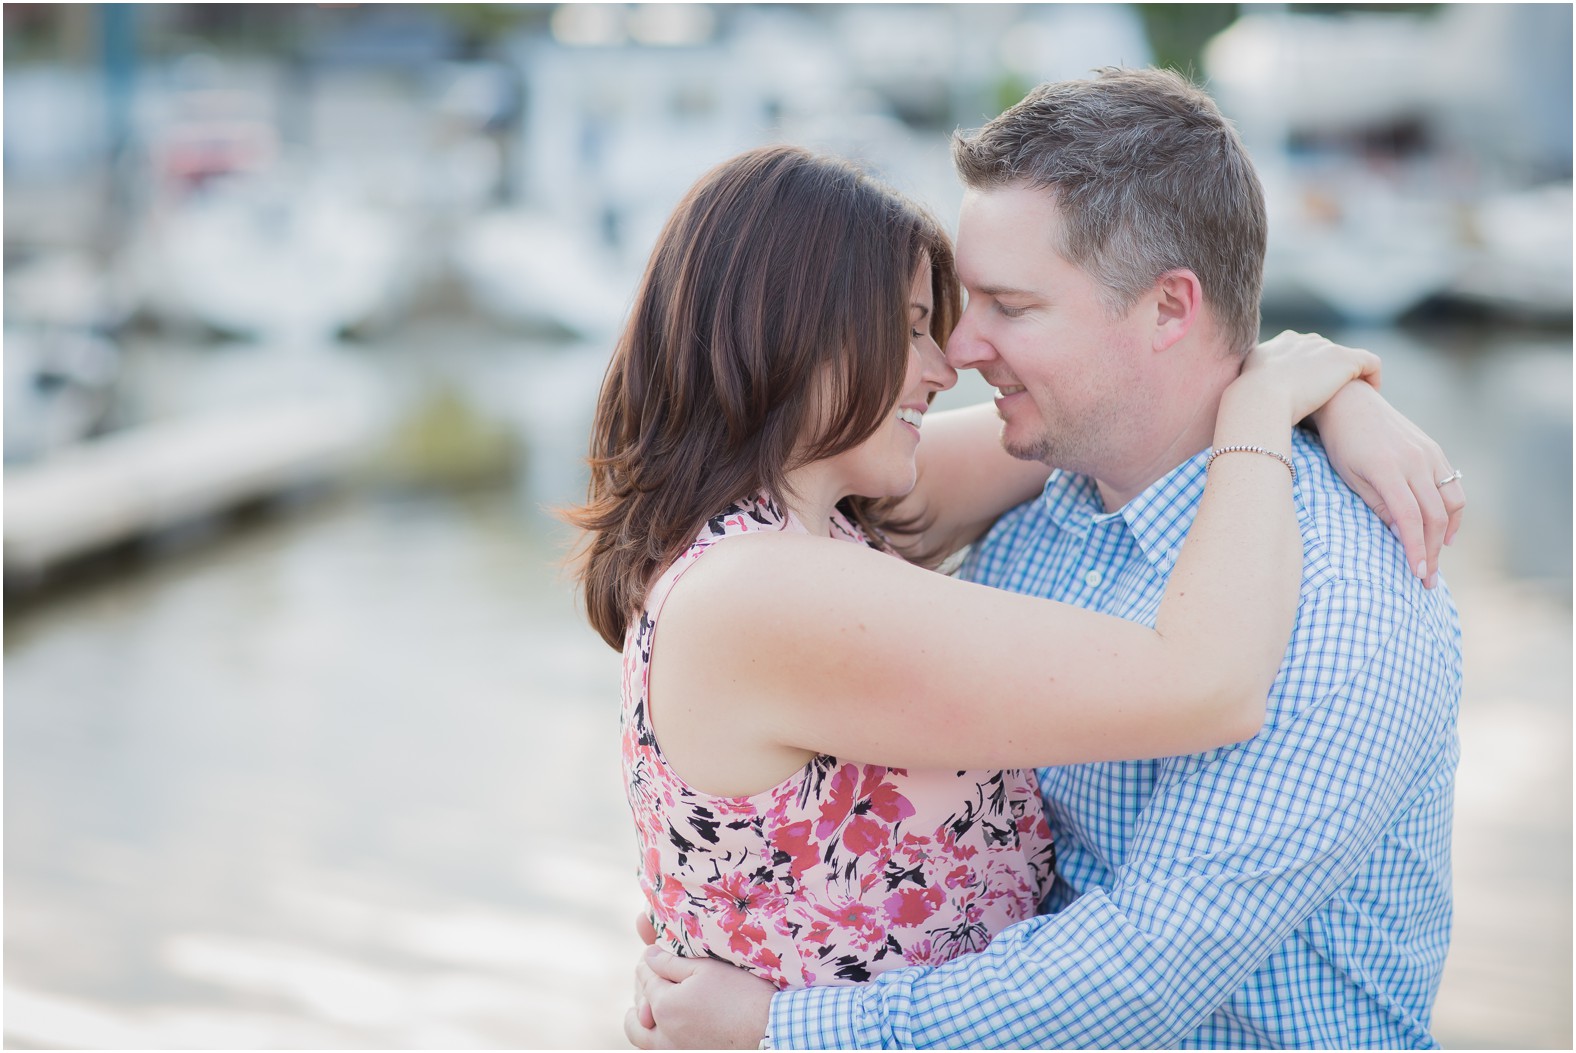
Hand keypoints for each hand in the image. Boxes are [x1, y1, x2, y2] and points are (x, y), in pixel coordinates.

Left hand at [625, 946, 774, 1049]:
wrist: (769, 1030)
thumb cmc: (741, 995)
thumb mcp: (707, 968)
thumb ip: (671, 962)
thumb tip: (648, 956)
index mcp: (664, 1006)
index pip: (644, 976)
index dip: (650, 959)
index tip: (657, 950)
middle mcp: (662, 1036)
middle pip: (635, 1014)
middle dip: (641, 992)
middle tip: (652, 979)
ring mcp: (674, 1052)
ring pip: (642, 1039)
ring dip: (642, 1021)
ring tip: (650, 1009)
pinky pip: (659, 1049)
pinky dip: (657, 1036)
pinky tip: (671, 1024)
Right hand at [1237, 330, 1381, 423]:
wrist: (1258, 398)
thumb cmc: (1247, 403)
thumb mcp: (1246, 390)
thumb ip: (1254, 390)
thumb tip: (1249, 403)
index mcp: (1278, 346)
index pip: (1299, 352)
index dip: (1307, 371)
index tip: (1310, 392)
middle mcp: (1302, 341)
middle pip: (1324, 352)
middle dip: (1329, 373)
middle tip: (1333, 399)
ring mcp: (1324, 348)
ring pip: (1346, 358)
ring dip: (1350, 377)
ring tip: (1353, 400)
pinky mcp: (1344, 360)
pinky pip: (1370, 363)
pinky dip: (1373, 377)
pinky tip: (1371, 395)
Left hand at [1310, 381, 1463, 587]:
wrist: (1349, 401)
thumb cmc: (1341, 443)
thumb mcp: (1351, 477)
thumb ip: (1379, 505)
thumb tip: (1403, 535)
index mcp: (1388, 469)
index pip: (1410, 519)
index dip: (1417, 549)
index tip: (1419, 575)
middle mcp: (1415, 461)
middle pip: (1435, 515)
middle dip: (1433, 551)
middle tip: (1428, 579)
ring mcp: (1429, 454)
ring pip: (1452, 501)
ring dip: (1448, 533)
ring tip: (1436, 555)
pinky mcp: (1434, 450)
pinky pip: (1453, 484)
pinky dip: (1453, 510)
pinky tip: (1445, 528)